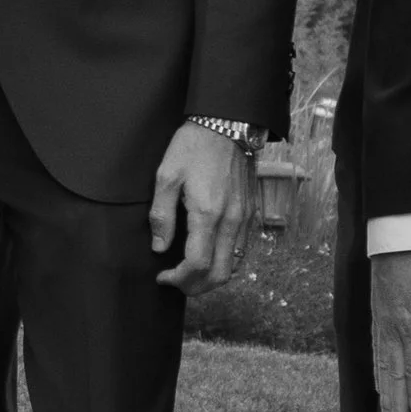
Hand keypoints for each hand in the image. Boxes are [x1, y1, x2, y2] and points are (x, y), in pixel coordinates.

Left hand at [150, 126, 253, 293]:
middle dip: (196, 287)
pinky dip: (226, 263)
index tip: (162, 276)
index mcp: (208, 213)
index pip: (197, 264)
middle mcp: (231, 221)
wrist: (228, 124)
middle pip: (220, 274)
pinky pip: (242, 250)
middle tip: (176, 283)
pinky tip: (209, 256)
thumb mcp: (167, 175)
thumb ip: (161, 215)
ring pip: (234, 266)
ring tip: (190, 274)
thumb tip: (159, 247)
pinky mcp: (251, 213)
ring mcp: (245, 218)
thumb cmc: (194, 146)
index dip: (178, 278)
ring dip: (212, 278)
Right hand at [368, 245, 410, 411]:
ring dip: (385, 394)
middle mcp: (393, 330)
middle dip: (397, 406)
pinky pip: (375, 351)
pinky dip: (377, 372)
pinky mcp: (377, 314)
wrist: (398, 232)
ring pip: (382, 366)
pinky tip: (378, 381)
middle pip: (394, 376)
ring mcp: (382, 323)